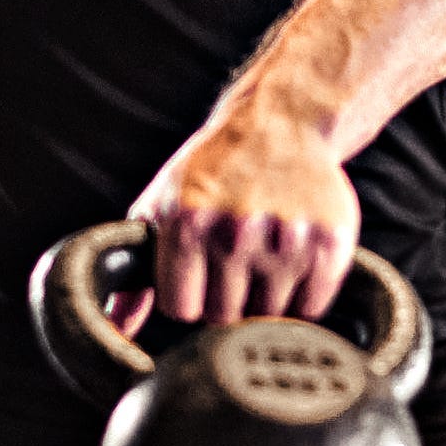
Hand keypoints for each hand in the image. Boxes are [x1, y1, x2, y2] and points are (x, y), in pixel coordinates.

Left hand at [114, 106, 359, 332]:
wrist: (281, 120)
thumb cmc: (213, 167)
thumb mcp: (161, 203)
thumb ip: (135, 269)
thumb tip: (116, 326)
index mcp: (187, 221)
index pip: (181, 309)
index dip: (189, 295)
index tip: (199, 271)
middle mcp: (236, 231)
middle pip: (225, 316)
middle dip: (226, 296)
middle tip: (235, 258)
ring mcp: (286, 238)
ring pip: (268, 317)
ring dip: (265, 295)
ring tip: (264, 252)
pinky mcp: (330, 243)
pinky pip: (311, 308)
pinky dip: (303, 294)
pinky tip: (293, 256)